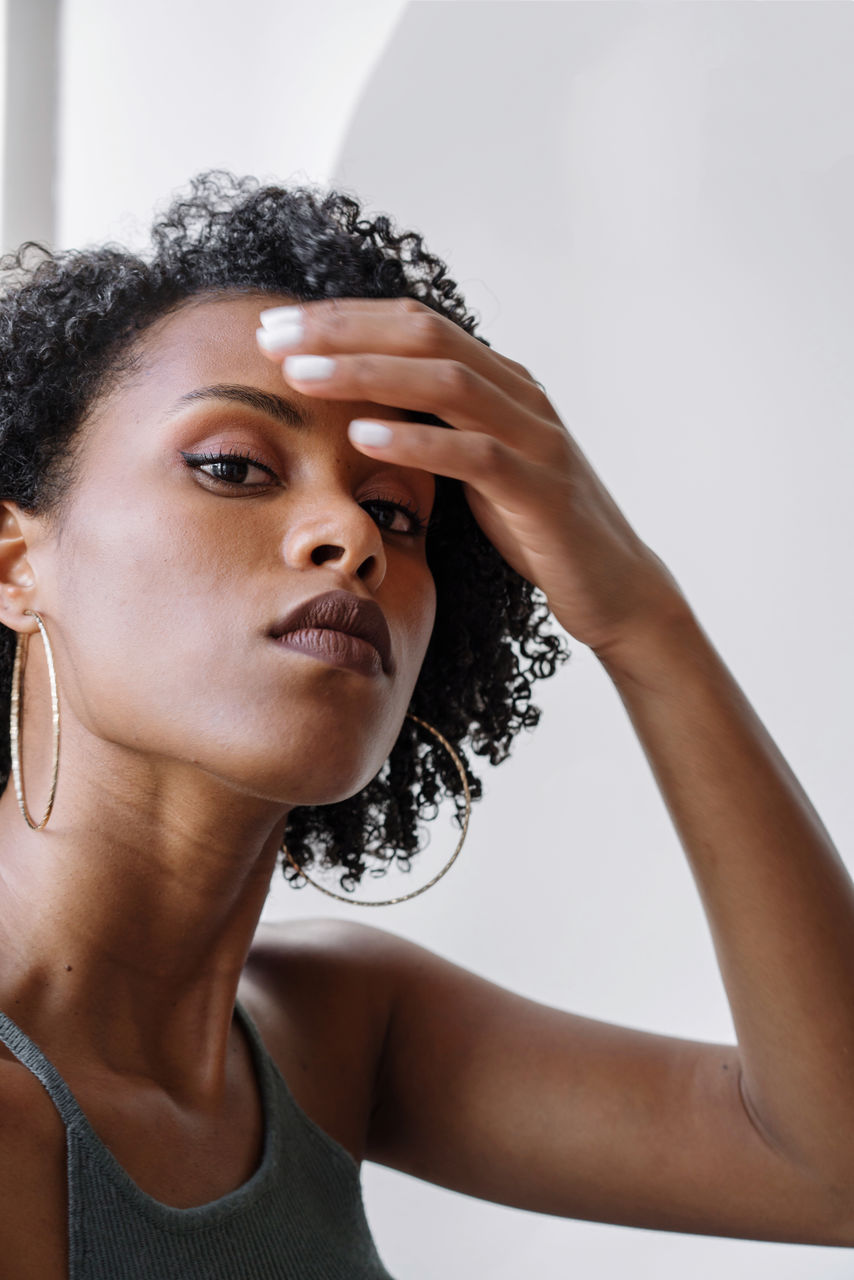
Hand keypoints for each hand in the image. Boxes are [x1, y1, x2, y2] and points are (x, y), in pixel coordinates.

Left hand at [257, 298, 687, 655]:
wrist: (614, 586)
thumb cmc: (534, 528)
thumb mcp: (475, 468)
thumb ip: (432, 429)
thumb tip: (355, 411)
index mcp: (501, 381)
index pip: (414, 324)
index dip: (343, 317)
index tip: (276, 325)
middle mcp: (520, 395)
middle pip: (424, 335)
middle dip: (342, 330)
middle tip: (271, 336)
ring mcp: (536, 438)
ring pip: (447, 383)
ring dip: (368, 374)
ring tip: (301, 376)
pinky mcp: (542, 490)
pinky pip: (474, 455)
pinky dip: (417, 441)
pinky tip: (363, 437)